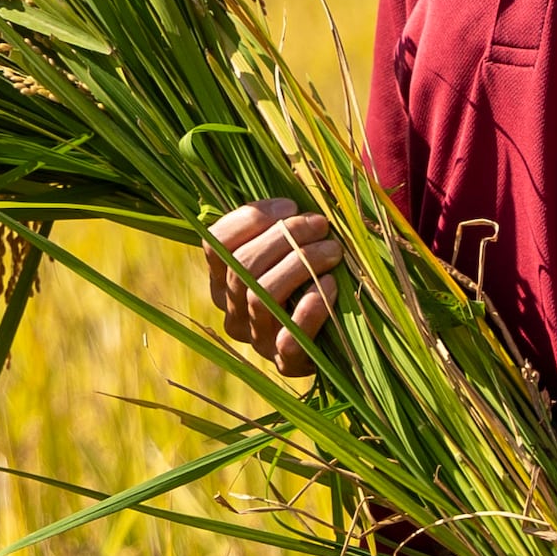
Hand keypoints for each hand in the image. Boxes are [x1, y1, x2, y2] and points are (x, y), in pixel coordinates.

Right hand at [203, 200, 348, 368]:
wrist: (340, 339)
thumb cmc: (313, 281)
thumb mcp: (289, 252)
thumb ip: (281, 227)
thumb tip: (293, 192)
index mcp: (224, 281)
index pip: (215, 244)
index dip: (250, 218)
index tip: (289, 204)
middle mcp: (232, 312)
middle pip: (242, 266)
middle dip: (284, 237)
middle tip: (320, 224)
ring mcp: (256, 340)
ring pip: (261, 296)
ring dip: (300, 264)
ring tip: (333, 250)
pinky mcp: (285, 363)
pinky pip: (287, 339)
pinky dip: (309, 309)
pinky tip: (330, 286)